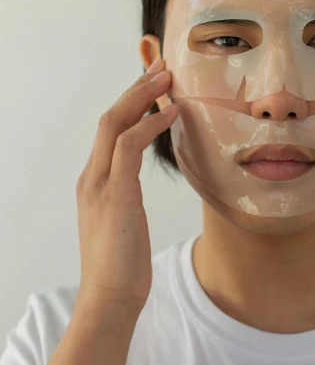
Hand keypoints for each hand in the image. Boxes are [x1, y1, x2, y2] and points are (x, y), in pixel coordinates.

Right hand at [74, 59, 177, 316]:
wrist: (109, 299)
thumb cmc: (123, 266)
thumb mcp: (124, 224)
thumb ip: (126, 198)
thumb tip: (137, 188)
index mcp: (94, 183)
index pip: (109, 130)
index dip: (131, 102)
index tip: (153, 83)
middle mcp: (92, 178)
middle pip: (110, 118)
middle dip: (136, 88)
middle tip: (162, 66)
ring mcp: (100, 186)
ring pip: (115, 125)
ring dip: (142, 97)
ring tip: (168, 78)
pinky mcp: (116, 196)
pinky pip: (129, 148)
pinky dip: (150, 126)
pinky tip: (171, 114)